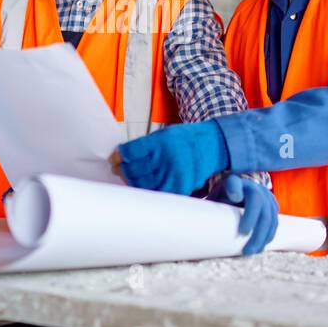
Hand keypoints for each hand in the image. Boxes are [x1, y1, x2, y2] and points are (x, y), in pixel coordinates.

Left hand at [112, 121, 229, 194]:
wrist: (212, 146)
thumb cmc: (186, 139)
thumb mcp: (164, 133)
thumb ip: (145, 146)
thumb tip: (123, 157)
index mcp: (160, 143)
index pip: (130, 153)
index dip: (118, 157)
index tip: (114, 159)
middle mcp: (165, 159)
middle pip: (133, 170)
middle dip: (122, 170)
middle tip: (118, 169)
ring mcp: (172, 175)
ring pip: (142, 185)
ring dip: (132, 182)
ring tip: (130, 177)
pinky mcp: (179, 187)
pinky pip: (156, 193)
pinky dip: (147, 190)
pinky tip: (144, 185)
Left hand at [210, 174, 278, 255]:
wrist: (238, 192)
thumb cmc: (223, 199)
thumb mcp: (216, 198)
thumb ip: (211, 208)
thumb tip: (203, 229)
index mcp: (235, 182)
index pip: (234, 183)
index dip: (235, 189)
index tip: (235, 197)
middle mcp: (253, 186)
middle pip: (257, 203)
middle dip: (253, 226)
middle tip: (245, 245)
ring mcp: (266, 196)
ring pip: (269, 216)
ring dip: (261, 236)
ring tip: (251, 251)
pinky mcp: (273, 206)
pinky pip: (274, 222)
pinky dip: (268, 235)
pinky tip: (262, 246)